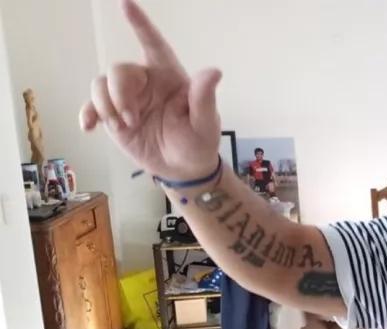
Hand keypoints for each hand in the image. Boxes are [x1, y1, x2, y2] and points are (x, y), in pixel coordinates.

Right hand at [80, 0, 219, 180]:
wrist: (182, 169)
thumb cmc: (199, 142)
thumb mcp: (204, 123)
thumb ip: (204, 98)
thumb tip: (214, 72)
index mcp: (169, 76)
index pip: (153, 44)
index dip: (140, 24)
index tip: (126, 3)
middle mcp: (145, 82)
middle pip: (119, 70)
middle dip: (119, 93)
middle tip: (132, 119)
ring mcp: (127, 97)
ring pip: (101, 84)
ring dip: (106, 105)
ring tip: (124, 127)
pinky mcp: (113, 115)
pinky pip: (92, 105)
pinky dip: (87, 113)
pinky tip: (89, 127)